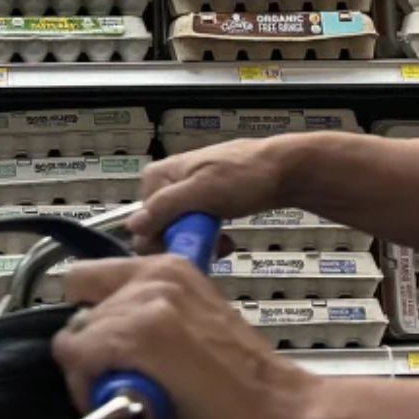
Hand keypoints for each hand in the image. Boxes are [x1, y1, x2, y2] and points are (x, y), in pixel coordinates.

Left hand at [53, 254, 313, 418]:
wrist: (284, 417)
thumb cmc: (246, 387)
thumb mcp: (194, 326)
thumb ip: (151, 314)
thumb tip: (105, 330)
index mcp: (171, 269)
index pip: (87, 277)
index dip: (93, 320)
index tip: (108, 350)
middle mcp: (156, 276)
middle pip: (77, 311)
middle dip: (89, 348)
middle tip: (122, 380)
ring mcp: (147, 303)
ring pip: (74, 337)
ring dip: (91, 372)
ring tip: (135, 394)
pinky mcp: (140, 336)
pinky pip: (77, 358)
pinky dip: (91, 389)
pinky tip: (132, 401)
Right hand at [127, 137, 294, 252]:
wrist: (285, 172)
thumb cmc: (247, 175)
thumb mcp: (202, 192)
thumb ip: (166, 206)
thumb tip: (133, 225)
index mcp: (161, 174)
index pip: (142, 218)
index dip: (159, 238)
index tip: (182, 247)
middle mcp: (171, 182)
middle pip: (161, 226)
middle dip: (183, 241)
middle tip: (206, 246)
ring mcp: (190, 193)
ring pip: (181, 230)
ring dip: (200, 243)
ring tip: (221, 245)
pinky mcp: (208, 204)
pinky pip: (198, 228)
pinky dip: (211, 239)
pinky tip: (226, 241)